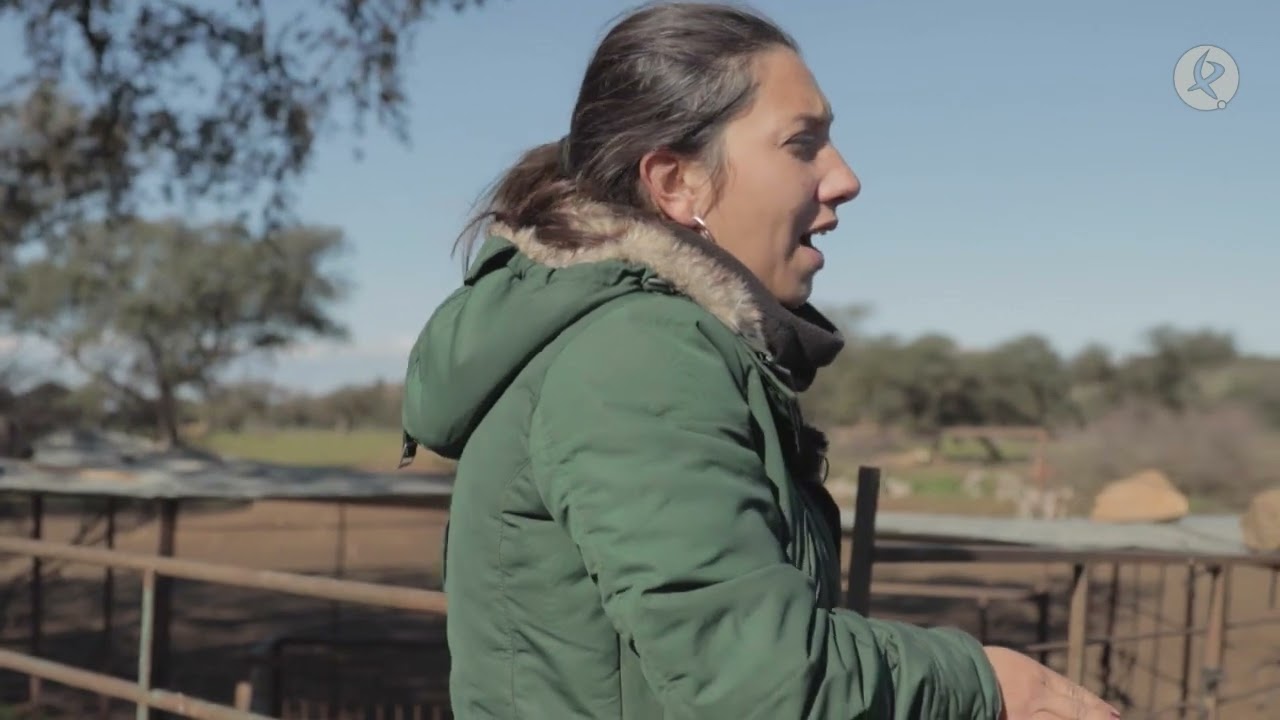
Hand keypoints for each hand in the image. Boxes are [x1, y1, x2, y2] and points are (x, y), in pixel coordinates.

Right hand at [984, 646, 1119, 718]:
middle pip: (1076, 712)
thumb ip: (1033, 679)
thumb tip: (1062, 694)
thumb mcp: (1010, 665)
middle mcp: (1036, 698)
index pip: (1073, 693)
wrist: (951, 676)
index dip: (1094, 704)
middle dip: (1097, 718)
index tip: (1114, 714)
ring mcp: (1026, 716)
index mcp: (1034, 677)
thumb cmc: (976, 667)